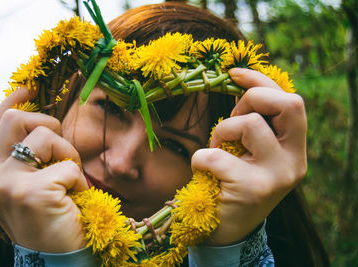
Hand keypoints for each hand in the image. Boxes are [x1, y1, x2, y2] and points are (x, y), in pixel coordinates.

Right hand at [0, 87, 87, 251]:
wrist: (57, 259)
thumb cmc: (50, 219)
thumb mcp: (29, 185)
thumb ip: (25, 157)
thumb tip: (38, 119)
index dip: (12, 101)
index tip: (29, 89)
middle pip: (14, 119)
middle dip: (48, 123)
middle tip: (62, 149)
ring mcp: (7, 185)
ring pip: (44, 136)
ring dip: (69, 154)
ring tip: (72, 179)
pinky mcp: (32, 193)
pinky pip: (67, 166)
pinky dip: (79, 179)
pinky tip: (75, 198)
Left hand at [191, 68, 306, 244]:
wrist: (228, 231)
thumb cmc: (235, 184)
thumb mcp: (253, 153)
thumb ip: (256, 125)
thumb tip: (243, 88)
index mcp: (296, 150)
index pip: (292, 102)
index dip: (262, 82)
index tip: (234, 73)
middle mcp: (294, 162)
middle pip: (287, 104)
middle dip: (251, 98)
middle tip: (232, 120)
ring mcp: (276, 176)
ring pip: (250, 123)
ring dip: (222, 131)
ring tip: (217, 151)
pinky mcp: (252, 189)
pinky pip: (215, 155)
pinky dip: (201, 158)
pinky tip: (205, 174)